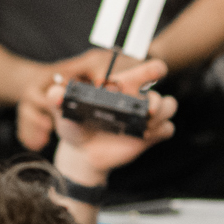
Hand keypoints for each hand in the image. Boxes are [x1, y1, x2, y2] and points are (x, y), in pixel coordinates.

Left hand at [20, 55, 169, 150]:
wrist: (82, 153)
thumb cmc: (75, 125)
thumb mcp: (64, 110)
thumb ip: (58, 99)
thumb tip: (54, 92)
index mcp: (120, 88)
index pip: (142, 72)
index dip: (152, 69)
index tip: (157, 71)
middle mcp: (136, 101)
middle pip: (160, 92)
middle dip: (159, 100)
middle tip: (147, 109)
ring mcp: (145, 118)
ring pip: (169, 107)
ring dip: (162, 114)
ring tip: (144, 127)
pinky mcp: (151, 136)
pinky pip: (168, 129)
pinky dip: (160, 131)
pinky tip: (144, 137)